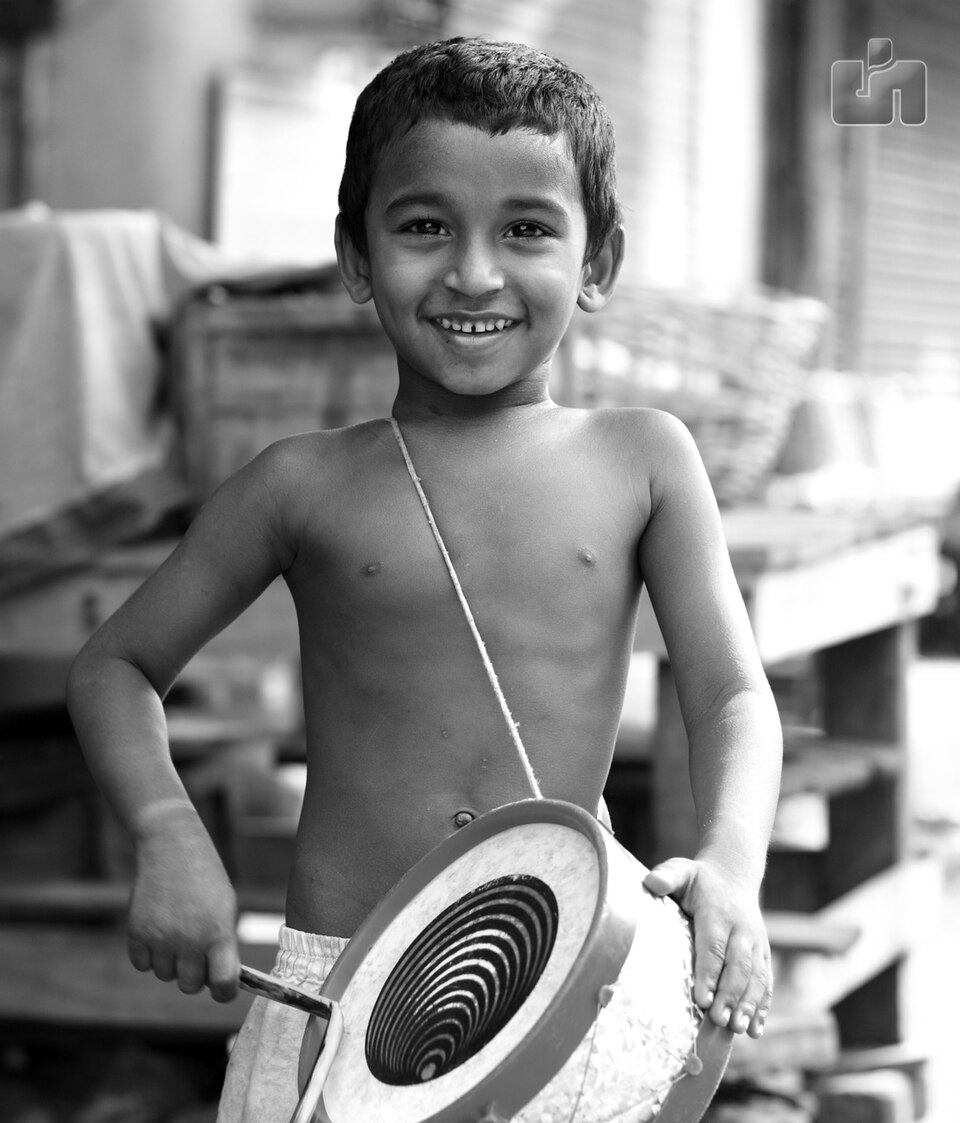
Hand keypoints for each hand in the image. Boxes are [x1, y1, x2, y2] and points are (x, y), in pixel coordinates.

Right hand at [127, 814, 239, 1001]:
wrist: (172, 847)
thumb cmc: (205, 878)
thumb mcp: (225, 907)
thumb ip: (221, 943)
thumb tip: (218, 980)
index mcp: (218, 933)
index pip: (222, 983)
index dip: (224, 991)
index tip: (223, 988)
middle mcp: (189, 941)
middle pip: (190, 985)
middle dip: (196, 974)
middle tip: (197, 952)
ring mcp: (160, 939)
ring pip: (165, 975)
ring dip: (172, 962)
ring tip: (177, 931)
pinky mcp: (136, 934)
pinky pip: (142, 964)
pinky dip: (149, 955)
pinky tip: (158, 930)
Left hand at [643, 856, 770, 1037]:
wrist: (734, 876)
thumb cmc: (699, 879)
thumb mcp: (682, 870)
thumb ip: (667, 875)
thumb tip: (651, 882)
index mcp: (718, 912)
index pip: (713, 945)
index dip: (709, 973)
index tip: (701, 998)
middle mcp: (741, 930)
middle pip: (737, 966)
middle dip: (730, 995)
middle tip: (718, 1021)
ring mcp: (756, 943)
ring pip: (756, 977)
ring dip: (748, 1005)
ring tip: (738, 1030)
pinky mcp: (763, 955)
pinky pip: (766, 982)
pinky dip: (762, 1007)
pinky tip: (755, 1031)